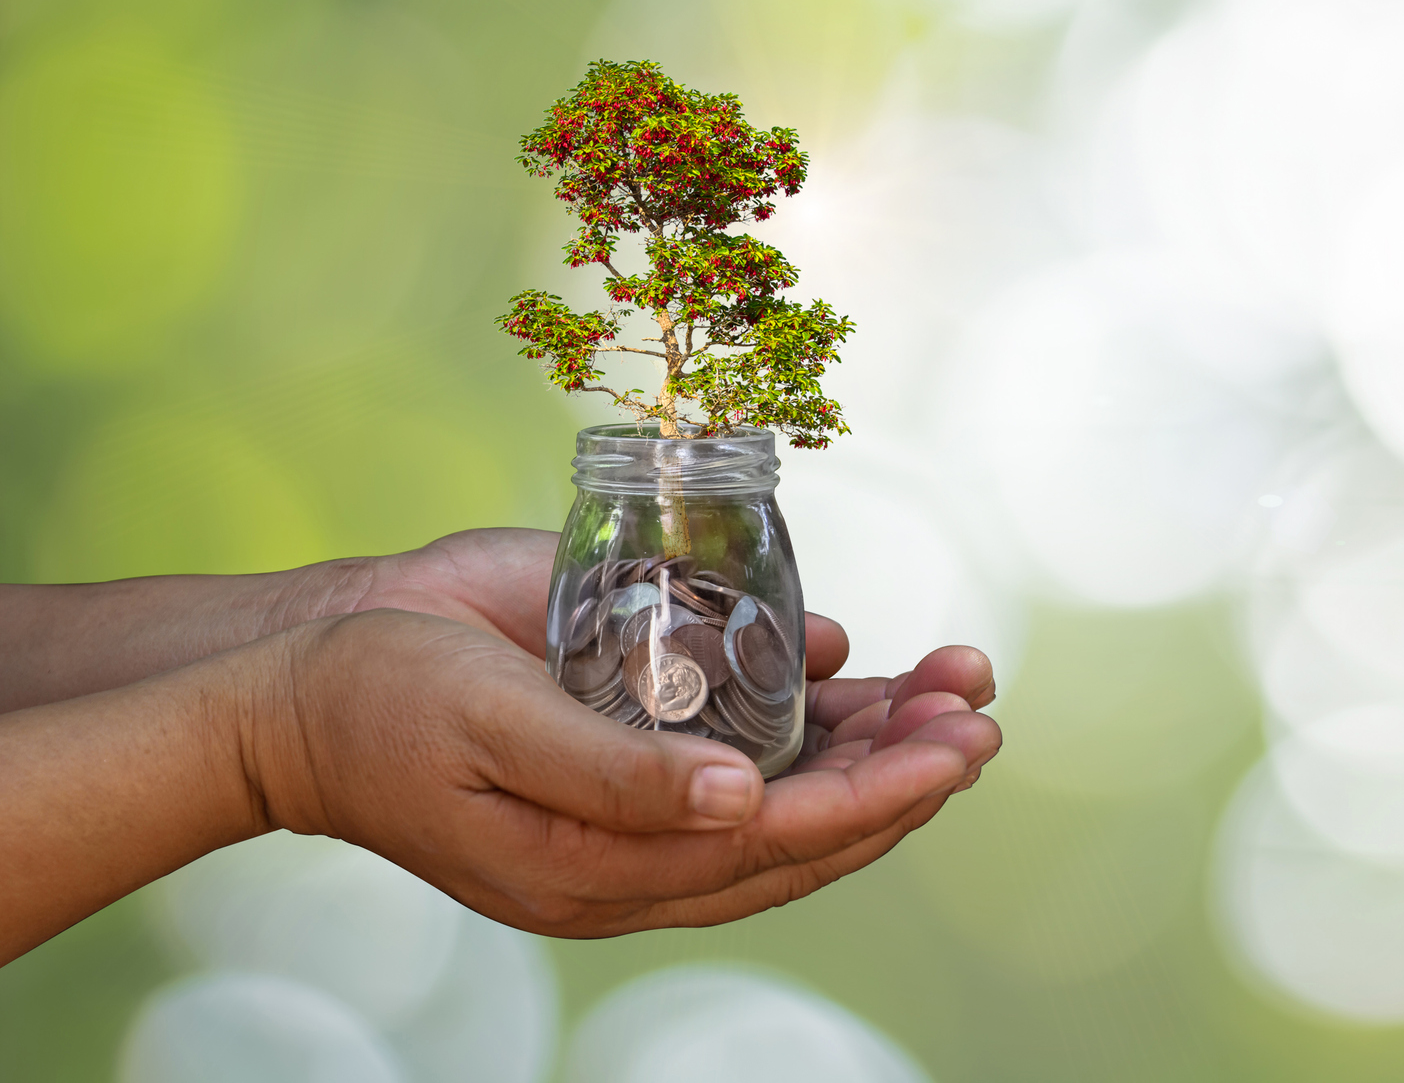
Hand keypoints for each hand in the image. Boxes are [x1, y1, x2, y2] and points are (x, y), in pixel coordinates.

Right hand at [245, 608, 1001, 935]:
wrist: (295, 679)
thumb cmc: (380, 707)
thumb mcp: (491, 735)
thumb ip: (618, 776)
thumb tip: (746, 801)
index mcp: (606, 869)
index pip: (777, 843)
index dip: (878, 799)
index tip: (959, 752)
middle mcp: (642, 837)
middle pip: (805, 821)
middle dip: (906, 769)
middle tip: (981, 712)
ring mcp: (640, 784)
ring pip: (789, 781)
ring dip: (879, 734)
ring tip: (960, 680)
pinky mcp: (629, 725)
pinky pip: (742, 732)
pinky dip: (813, 702)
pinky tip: (861, 661)